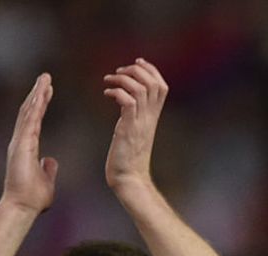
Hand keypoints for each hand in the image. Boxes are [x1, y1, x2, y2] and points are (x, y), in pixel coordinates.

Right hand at [1, 73, 57, 213]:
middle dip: (38, 93)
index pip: (35, 120)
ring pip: (29, 112)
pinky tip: (41, 95)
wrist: (22, 207)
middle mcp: (21, 141)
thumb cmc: (32, 198)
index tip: (47, 91)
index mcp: (27, 147)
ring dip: (37, 95)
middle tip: (45, 77)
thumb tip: (50, 160)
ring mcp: (19, 142)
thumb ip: (48, 169)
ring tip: (45, 79)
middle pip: (30, 111)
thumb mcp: (46, 180)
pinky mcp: (21, 145)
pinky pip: (29, 122)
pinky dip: (35, 107)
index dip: (41, 104)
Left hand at [104, 59, 167, 193]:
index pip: (162, 86)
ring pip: (141, 89)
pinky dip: (116, 92)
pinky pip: (127, 102)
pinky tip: (106, 94)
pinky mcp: (128, 129)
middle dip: (136, 70)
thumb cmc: (128, 159)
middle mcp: (149, 117)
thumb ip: (134, 116)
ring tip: (109, 80)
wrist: (129, 179)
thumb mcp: (134, 131)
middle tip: (119, 72)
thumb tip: (126, 102)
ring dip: (124, 79)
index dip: (151, 70)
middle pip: (154, 83)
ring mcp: (140, 123)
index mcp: (153, 117)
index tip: (136, 63)